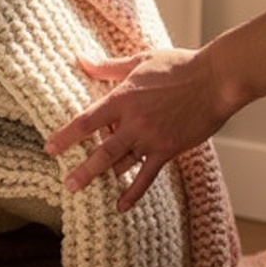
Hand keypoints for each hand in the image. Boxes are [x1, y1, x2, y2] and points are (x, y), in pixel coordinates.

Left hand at [45, 48, 232, 211]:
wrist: (216, 79)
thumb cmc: (179, 66)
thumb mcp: (139, 60)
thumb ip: (108, 67)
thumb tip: (81, 60)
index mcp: (122, 98)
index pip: (86, 122)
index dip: (66, 137)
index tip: (49, 148)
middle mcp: (133, 122)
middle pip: (101, 151)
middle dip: (82, 170)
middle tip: (66, 184)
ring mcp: (151, 139)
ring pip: (120, 164)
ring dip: (103, 178)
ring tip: (83, 191)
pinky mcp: (168, 150)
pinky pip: (146, 176)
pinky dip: (133, 193)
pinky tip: (120, 206)